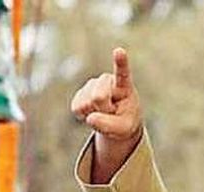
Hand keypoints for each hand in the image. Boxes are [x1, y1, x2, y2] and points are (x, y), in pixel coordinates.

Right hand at [70, 47, 142, 182]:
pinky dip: (84, 116)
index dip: (120, 62)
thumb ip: (110, 126)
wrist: (117, 122)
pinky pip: (77, 109)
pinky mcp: (79, 95)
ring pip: (87, 103)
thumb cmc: (125, 121)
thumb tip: (90, 118)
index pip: (122, 72)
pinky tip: (93, 112)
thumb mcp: (124, 129)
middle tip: (112, 112)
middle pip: (99, 96)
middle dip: (103, 110)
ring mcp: (91, 85)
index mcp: (124, 85)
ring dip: (94, 113)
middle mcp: (107, 81)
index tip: (119, 51)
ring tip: (105, 112)